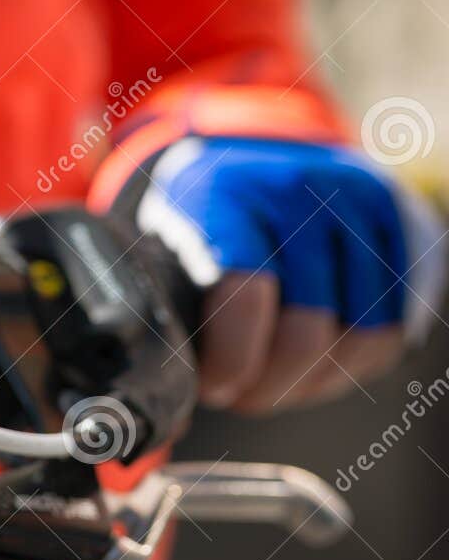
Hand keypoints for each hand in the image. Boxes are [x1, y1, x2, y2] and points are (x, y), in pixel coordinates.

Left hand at [135, 137, 443, 412]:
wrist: (249, 156)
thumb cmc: (195, 221)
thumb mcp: (160, 244)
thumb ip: (166, 307)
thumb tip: (172, 403)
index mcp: (225, 193)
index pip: (244, 292)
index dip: (233, 359)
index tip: (214, 388)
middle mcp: (298, 189)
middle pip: (307, 328)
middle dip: (270, 385)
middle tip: (241, 397)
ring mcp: (357, 203)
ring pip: (359, 337)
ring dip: (312, 382)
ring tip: (272, 386)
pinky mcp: (399, 223)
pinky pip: (392, 325)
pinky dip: (351, 363)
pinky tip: (310, 368)